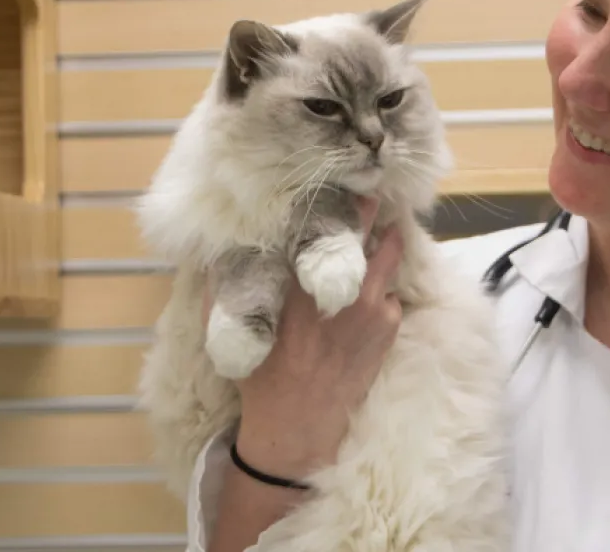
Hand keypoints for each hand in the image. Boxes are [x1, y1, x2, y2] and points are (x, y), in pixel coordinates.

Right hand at [206, 196, 403, 479]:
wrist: (297, 426)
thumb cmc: (261, 376)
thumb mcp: (232, 328)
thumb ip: (224, 285)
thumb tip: (220, 251)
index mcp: (300, 285)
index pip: (324, 226)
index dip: (335, 200)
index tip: (336, 184)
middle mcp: (342, 290)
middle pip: (367, 230)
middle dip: (366, 208)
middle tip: (364, 193)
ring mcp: (372, 308)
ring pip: (388, 257)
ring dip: (381, 244)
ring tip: (375, 232)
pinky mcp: (388, 328)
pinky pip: (390, 293)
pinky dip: (381, 287)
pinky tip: (366, 292)